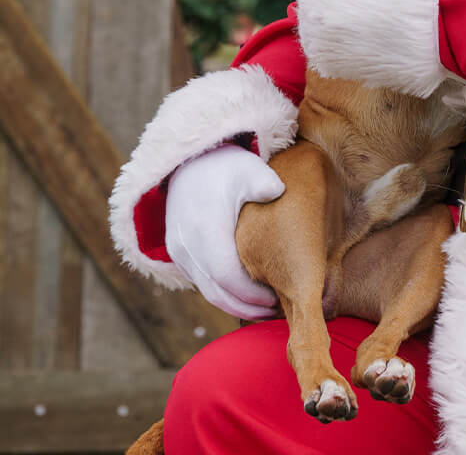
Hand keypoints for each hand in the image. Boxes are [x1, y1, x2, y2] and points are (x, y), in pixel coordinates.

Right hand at [165, 144, 284, 319]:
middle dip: (248, 306)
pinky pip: (202, 282)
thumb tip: (277, 192)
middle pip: (218, 293)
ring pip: (209, 292)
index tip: (277, 297)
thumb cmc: (225, 167)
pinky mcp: (180, 255)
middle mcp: (188, 246)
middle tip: (277, 311)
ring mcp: (180, 253)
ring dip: (236, 304)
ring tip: (266, 307)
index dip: (252, 293)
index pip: (228, 276)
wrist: (189, 163)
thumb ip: (264, 182)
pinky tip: (248, 292)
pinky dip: (224, 293)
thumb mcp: (248, 169)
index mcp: (206, 228)